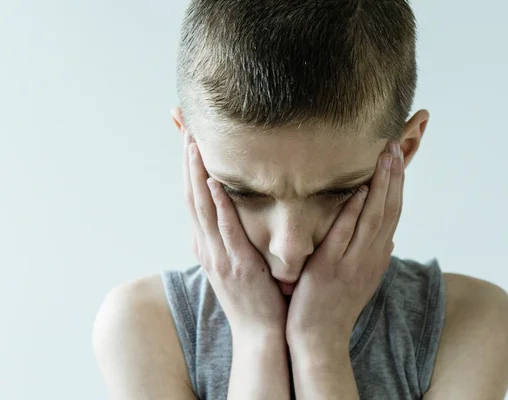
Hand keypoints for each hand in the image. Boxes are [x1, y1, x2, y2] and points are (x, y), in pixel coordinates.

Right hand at [183, 131, 286, 339]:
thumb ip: (230, 236)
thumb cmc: (254, 295)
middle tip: (183, 127)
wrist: (260, 333)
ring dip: (195, 175)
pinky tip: (214, 183)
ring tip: (192, 143)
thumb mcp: (235, 261)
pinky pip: (225, 230)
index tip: (186, 136)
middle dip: (186, 162)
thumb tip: (232, 211)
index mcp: (207, 244)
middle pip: (191, 196)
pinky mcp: (237, 266)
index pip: (193, 197)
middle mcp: (207, 247)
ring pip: (202, 208)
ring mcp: (219, 256)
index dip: (187, 167)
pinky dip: (217, 206)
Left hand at [286, 141, 403, 347]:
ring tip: (385, 156)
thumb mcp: (360, 279)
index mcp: (376, 257)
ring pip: (373, 218)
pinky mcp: (331, 269)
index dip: (396, 185)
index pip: (391, 214)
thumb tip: (387, 239)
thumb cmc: (335, 305)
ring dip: (382, 186)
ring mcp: (352, 263)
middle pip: (389, 210)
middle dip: (394, 177)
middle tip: (394, 145)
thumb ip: (371, 256)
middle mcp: (370, 257)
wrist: (319, 338)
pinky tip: (361, 191)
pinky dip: (355, 212)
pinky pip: (345, 236)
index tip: (396, 158)